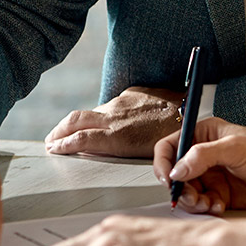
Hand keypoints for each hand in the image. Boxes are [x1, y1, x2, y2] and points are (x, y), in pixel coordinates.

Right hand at [45, 86, 184, 157]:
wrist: (194, 107)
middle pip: (75, 120)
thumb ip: (119, 147)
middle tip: (51, 140)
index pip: (79, 138)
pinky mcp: (133, 92)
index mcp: (116, 135)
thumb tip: (103, 147)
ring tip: (73, 131)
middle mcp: (114, 116)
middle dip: (59, 130)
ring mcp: (122, 102)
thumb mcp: (144, 153)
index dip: (62, 144)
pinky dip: (107, 113)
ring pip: (95, 112)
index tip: (53, 148)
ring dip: (81, 122)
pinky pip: (114, 104)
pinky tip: (110, 119)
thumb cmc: (173, 138)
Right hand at [151, 118, 245, 211]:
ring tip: (207, 204)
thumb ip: (203, 156)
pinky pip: (201, 205)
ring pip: (186, 192)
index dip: (163, 162)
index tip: (168, 179)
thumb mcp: (236, 148)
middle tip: (191, 197)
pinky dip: (205, 209)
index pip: (170, 146)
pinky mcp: (221, 195)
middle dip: (179, 188)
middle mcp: (205, 155)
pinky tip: (218, 207)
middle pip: (174, 174)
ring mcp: (213, 176)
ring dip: (192, 201)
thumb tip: (176, 170)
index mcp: (205, 135)